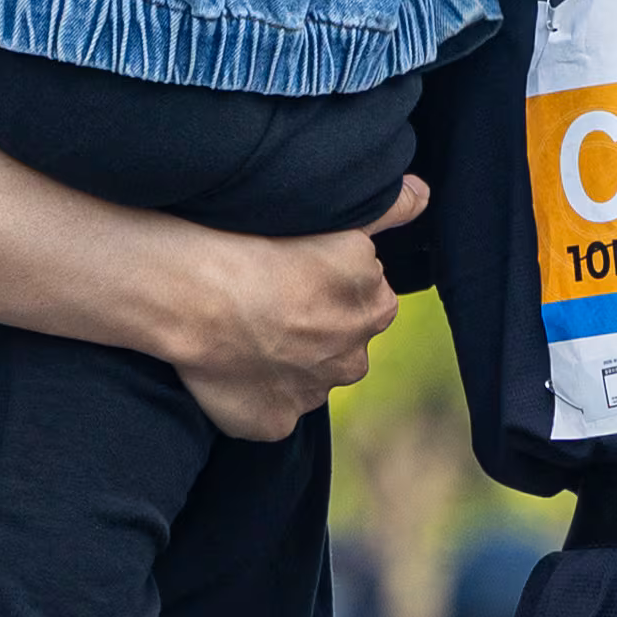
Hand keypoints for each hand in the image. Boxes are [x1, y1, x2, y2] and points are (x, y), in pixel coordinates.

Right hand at [171, 178, 420, 438]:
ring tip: (244, 331)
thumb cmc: (259, 244)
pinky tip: (230, 364)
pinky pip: (272, 409)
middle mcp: (354, 355)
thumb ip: (386, 209)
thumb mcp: (332, 217)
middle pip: (339, 339)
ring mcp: (315, 392)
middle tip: (268, 301)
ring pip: (309, 374)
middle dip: (313, 325)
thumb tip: (422, 195)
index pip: (363, 297)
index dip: (325, 284)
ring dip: (288, 359)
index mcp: (376, 306)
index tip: (292, 272)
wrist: (193, 292)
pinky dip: (255, 393)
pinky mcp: (276, 421)